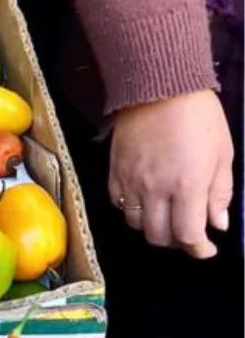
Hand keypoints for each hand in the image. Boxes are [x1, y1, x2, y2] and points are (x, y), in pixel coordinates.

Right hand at [108, 90, 233, 258]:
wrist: (158, 88)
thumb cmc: (197, 116)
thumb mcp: (222, 153)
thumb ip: (219, 192)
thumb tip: (218, 223)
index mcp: (187, 185)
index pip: (189, 234)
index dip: (199, 249)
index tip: (206, 250)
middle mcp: (156, 191)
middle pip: (160, 237)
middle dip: (176, 242)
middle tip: (188, 232)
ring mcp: (131, 185)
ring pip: (138, 226)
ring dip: (154, 229)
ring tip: (167, 218)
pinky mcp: (115, 177)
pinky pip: (121, 207)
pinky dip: (134, 212)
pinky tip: (146, 202)